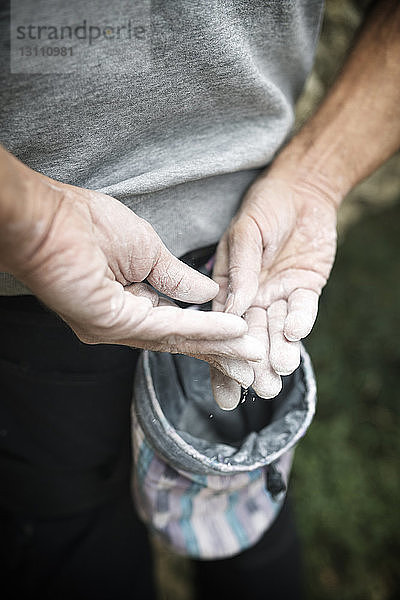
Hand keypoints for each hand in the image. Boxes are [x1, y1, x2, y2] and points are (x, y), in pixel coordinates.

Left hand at [0, 159, 264, 363]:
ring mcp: (114, 327)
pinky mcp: (111, 322)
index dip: (210, 334)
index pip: (176, 326)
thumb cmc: (86, 224)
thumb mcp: (147, 250)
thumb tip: (208, 292)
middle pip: (179, 342)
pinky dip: (202, 328)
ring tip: (252, 353)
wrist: (49, 216)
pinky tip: (231, 332)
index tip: (242, 337)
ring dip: (218, 345)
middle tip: (253, 367)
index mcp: (127, 304)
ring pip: (176, 340)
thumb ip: (177, 277)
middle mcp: (121, 323)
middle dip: (219, 353)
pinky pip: (166, 328)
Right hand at [209, 174, 337, 408]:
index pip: (222, 325)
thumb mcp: (245, 233)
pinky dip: (300, 321)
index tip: (227, 379)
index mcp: (229, 288)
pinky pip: (304, 310)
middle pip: (250, 336)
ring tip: (279, 372)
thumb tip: (234, 306)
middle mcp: (253, 297)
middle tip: (260, 387)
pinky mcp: (306, 289)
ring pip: (277, 330)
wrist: (302, 190)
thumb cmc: (265, 207)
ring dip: (278, 351)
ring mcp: (280, 294)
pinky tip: (295, 333)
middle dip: (255, 363)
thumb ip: (241, 269)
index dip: (222, 352)